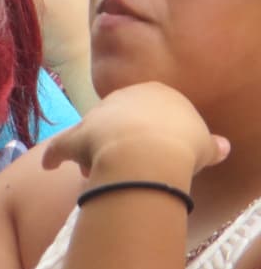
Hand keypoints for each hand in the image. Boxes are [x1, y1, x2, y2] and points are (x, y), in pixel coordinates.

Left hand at [43, 82, 227, 181]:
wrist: (149, 152)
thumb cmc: (182, 144)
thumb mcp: (205, 144)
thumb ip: (208, 143)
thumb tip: (221, 145)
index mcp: (154, 93)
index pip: (151, 110)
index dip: (154, 134)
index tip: (158, 153)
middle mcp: (119, 98)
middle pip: (119, 121)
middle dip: (121, 142)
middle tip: (129, 166)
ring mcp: (95, 115)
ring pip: (93, 134)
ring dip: (94, 153)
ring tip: (101, 176)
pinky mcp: (76, 136)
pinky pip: (61, 147)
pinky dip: (54, 156)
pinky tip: (48, 166)